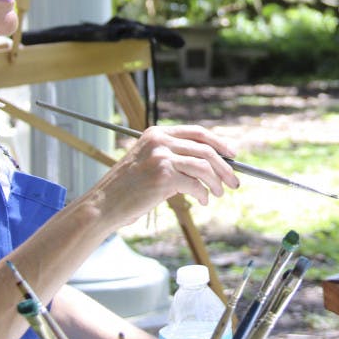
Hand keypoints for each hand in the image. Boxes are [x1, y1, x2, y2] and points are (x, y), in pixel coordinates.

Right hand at [97, 125, 240, 223]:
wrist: (104, 205)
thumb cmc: (127, 189)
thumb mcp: (149, 162)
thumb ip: (173, 157)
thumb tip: (209, 164)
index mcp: (157, 133)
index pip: (197, 133)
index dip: (219, 142)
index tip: (232, 154)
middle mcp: (160, 141)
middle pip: (205, 149)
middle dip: (224, 167)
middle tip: (234, 182)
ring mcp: (161, 157)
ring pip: (204, 166)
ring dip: (216, 182)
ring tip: (219, 194)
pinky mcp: (163, 176)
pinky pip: (195, 184)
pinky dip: (203, 194)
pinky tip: (202, 201)